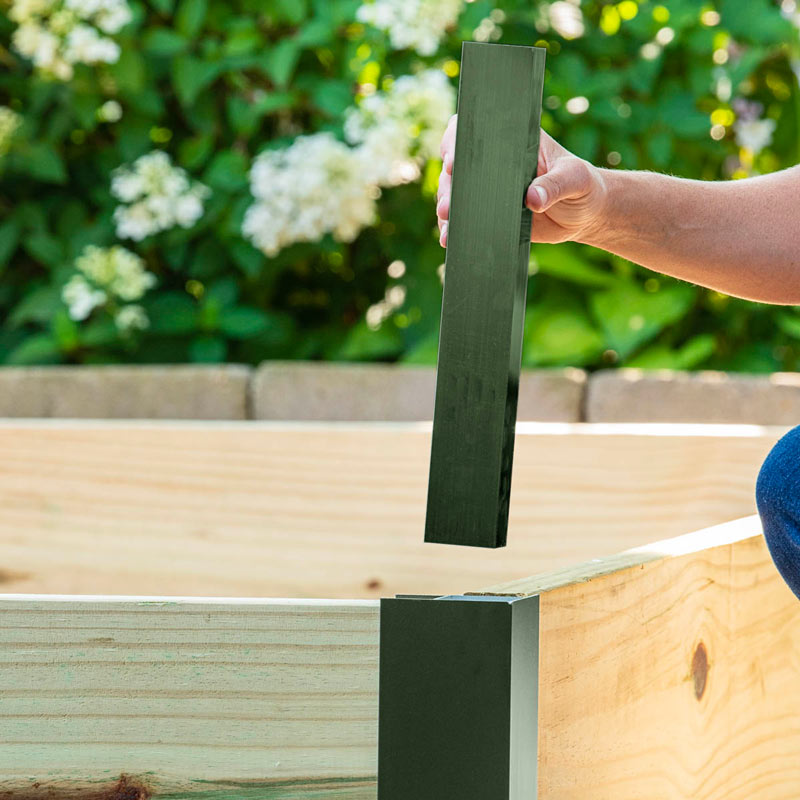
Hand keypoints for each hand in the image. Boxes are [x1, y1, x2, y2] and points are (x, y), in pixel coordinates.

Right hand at [436, 118, 607, 246]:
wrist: (585, 216)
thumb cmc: (583, 186)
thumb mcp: (576, 179)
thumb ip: (556, 185)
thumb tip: (533, 198)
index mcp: (512, 142)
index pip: (474, 132)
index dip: (457, 142)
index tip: (453, 161)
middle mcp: (494, 164)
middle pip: (457, 167)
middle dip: (448, 184)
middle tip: (449, 203)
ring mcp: (489, 190)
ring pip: (455, 193)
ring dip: (447, 206)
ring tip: (448, 222)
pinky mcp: (489, 214)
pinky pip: (465, 219)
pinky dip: (455, 228)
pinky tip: (449, 238)